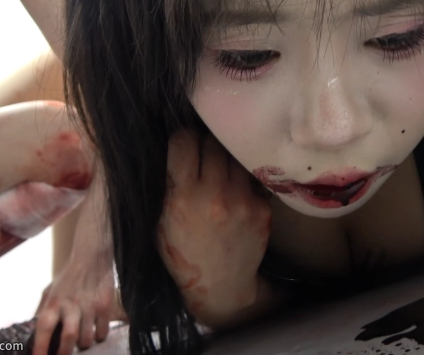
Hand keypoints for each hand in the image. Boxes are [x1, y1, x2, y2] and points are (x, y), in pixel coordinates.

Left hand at [32, 175, 123, 354]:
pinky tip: (95, 330)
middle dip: (64, 353)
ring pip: (87, 338)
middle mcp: (71, 305)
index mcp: (53, 302)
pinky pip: (103, 331)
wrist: (92, 257)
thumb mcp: (49, 291)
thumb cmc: (68, 278)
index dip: (39, 347)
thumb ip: (42, 311)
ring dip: (83, 344)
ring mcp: (90, 306)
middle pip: (68, 337)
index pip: (43, 328)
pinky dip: (98, 336)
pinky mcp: (106, 305)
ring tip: (82, 341)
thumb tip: (33, 332)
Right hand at [158, 131, 271, 328]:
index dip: (181, 138)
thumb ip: (167, 185)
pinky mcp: (263, 207)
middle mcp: (216, 195)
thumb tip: (172, 145)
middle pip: (212, 143)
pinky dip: (242, 179)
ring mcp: (243, 201)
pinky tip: (235, 192)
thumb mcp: (160, 221)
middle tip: (202, 152)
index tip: (182, 143)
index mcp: (183, 198)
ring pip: (234, 157)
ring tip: (220, 170)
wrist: (221, 284)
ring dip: (226, 158)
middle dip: (204, 144)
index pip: (184, 142)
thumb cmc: (184, 252)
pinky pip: (251, 177)